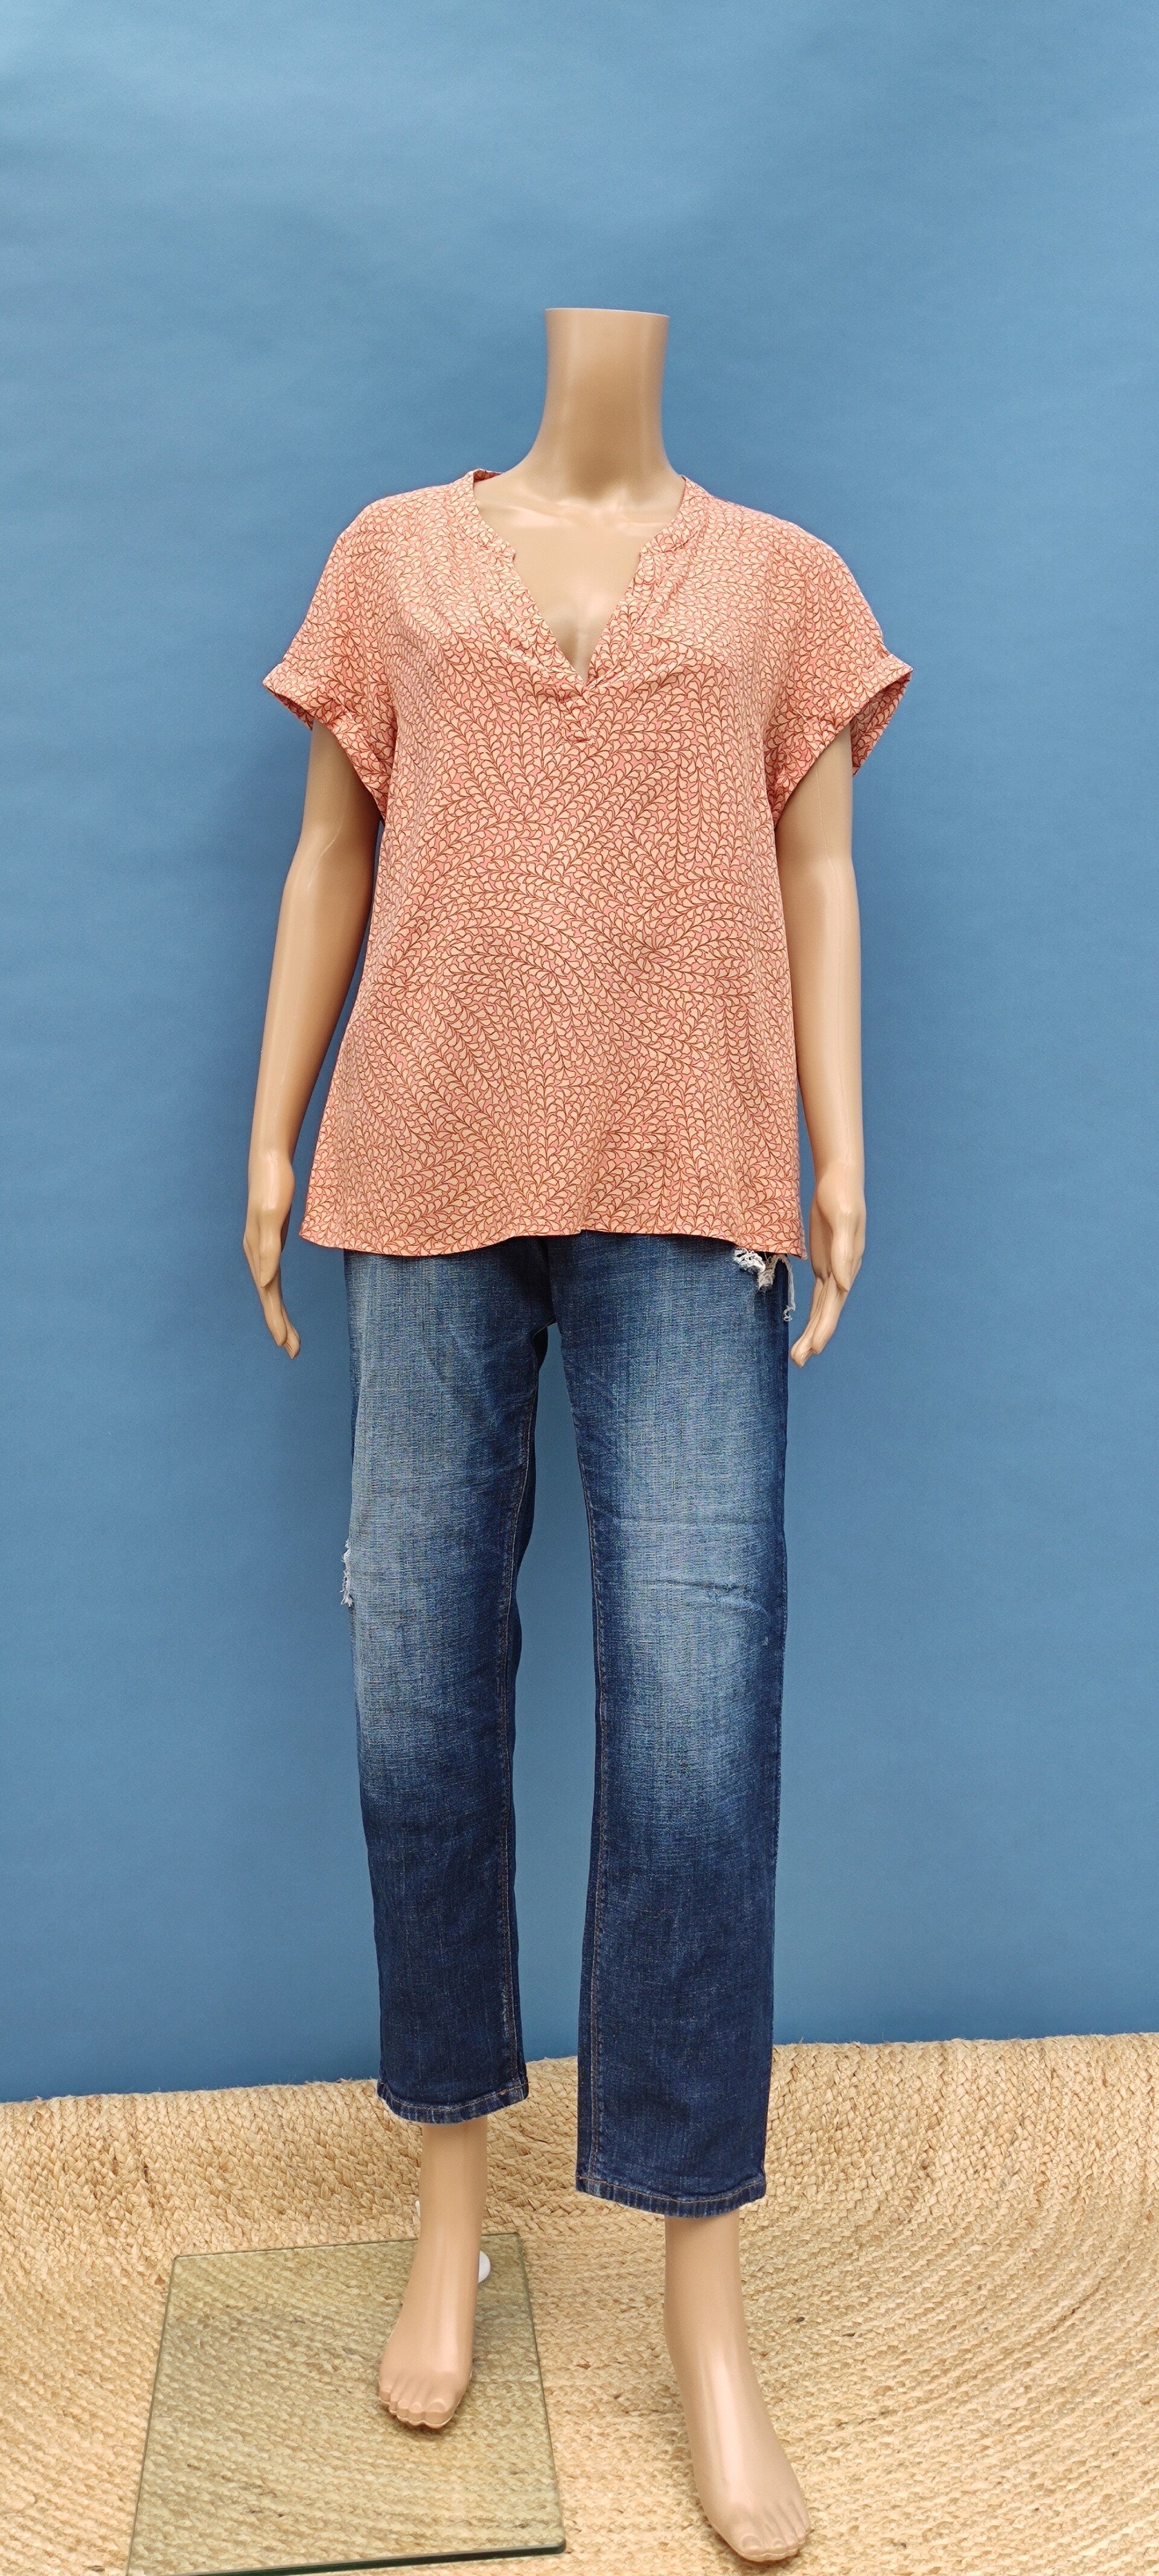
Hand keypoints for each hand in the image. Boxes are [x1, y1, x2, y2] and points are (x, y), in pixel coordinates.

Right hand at [243, 1145, 299, 1356]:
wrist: (271, 1161)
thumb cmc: (274, 1186)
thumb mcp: (271, 1217)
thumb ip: (268, 1250)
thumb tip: (267, 1283)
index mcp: (258, 1254)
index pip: (269, 1296)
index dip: (277, 1321)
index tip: (286, 1345)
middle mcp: (258, 1256)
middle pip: (270, 1299)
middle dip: (280, 1326)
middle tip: (294, 1352)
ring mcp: (262, 1249)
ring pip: (271, 1290)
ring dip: (279, 1315)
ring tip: (290, 1338)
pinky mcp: (270, 1241)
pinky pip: (273, 1276)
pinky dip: (277, 1295)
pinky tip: (278, 1300)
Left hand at [791, 1161, 864, 1367]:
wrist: (839, 1179)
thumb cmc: (841, 1196)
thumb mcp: (842, 1220)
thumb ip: (844, 1252)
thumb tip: (843, 1284)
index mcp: (848, 1266)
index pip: (834, 1303)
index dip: (824, 1327)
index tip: (814, 1349)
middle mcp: (842, 1272)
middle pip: (827, 1312)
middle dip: (814, 1337)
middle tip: (798, 1362)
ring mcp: (833, 1268)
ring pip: (822, 1308)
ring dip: (813, 1331)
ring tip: (799, 1356)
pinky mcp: (823, 1262)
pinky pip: (818, 1295)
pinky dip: (813, 1313)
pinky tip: (807, 1329)